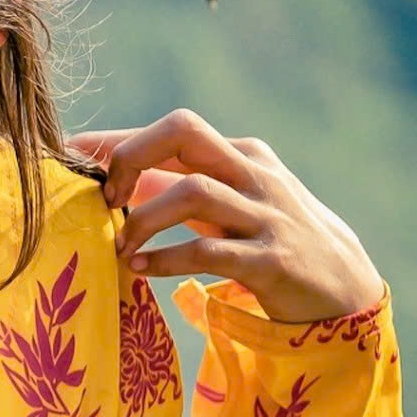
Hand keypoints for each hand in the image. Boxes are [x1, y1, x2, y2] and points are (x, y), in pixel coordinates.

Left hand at [71, 109, 385, 323]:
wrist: (344, 289)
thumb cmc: (268, 239)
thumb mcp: (227, 205)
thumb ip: (174, 187)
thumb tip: (106, 178)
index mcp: (242, 154)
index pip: (173, 127)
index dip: (117, 139)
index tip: (72, 157)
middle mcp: (254, 174)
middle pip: (184, 131)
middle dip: (130, 156)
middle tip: (105, 197)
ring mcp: (265, 215)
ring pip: (191, 191)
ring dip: (143, 220)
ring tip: (120, 247)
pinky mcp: (271, 261)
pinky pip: (208, 252)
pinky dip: (166, 259)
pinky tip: (141, 271)